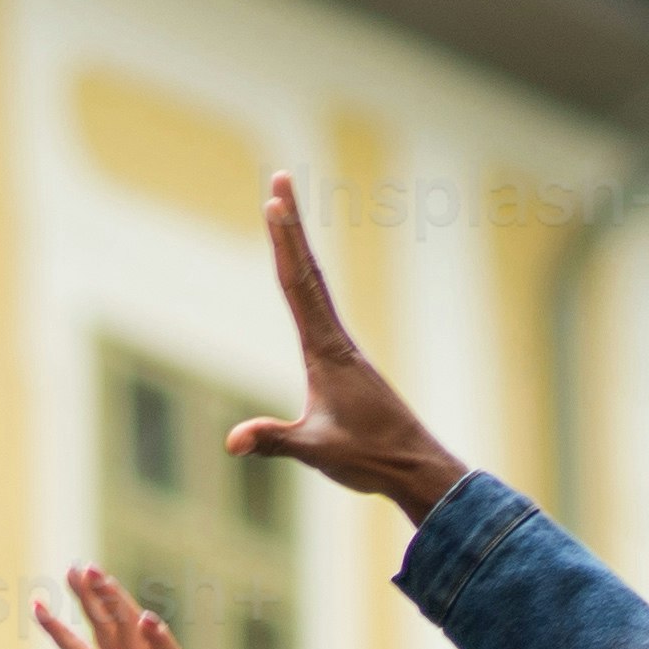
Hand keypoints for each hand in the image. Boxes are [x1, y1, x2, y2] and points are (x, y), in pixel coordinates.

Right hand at [234, 176, 467, 520]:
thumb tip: (232, 441)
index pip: (298, 286)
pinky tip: (302, 280)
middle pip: (308, 272)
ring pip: (316, 287)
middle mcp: (336, 341)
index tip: (274, 204)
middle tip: (279, 180)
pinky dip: (306, 282)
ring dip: (298, 250)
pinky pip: (319, 310)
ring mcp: (343, 351)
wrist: (416, 467)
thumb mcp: (316, 451)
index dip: (284, 245)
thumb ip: (274, 441)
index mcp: (327, 352)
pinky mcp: (346, 365)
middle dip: (291, 227)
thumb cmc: (370, 458)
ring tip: (285, 216)